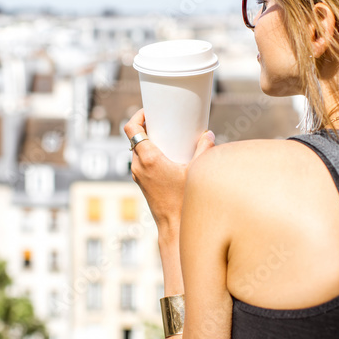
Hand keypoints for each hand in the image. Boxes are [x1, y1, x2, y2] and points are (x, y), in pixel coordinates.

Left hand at [124, 108, 214, 235]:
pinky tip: (166, 155)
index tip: (150, 111)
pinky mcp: (141, 182)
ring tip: (166, 137)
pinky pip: (140, 161)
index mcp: (148, 158)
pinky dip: (149, 154)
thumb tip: (208, 134)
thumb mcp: (196, 171)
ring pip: (136, 150)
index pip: (131, 129)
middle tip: (163, 122)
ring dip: (148, 141)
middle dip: (147, 127)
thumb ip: (203, 150)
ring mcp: (138, 175)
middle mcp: (138, 165)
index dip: (137, 115)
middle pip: (134, 137)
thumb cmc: (184, 201)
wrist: (174, 227)